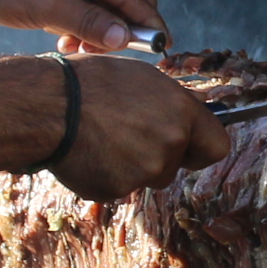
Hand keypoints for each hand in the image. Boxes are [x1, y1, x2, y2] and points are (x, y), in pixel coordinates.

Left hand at [0, 0, 168, 52]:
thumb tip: (125, 38)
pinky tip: (70, 46)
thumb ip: (88, 22)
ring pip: (108, 4)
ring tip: (87, 52)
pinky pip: (87, 12)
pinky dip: (85, 31)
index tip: (161, 43)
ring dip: (105, 30)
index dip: (148, 17)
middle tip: (127, 46)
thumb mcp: (47, 6)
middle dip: (132, 19)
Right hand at [50, 57, 232, 200]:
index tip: (191, 145)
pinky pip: (120, 186)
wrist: (48, 106)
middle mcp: (169, 145)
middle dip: (161, 155)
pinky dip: (109, 174)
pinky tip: (90, 151)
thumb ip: (173, 101)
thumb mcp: (142, 77)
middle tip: (131, 134)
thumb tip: (192, 111)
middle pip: (178, 164)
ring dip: (134, 165)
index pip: (217, 147)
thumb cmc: (92, 82)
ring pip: (149, 176)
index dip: (203, 147)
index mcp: (181, 113)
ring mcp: (144, 172)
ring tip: (104, 138)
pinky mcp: (117, 190)